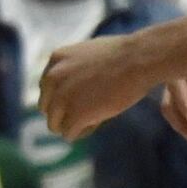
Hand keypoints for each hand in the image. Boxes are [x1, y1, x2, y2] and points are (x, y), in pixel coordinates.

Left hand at [37, 35, 158, 140]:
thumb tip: (76, 84)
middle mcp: (53, 77)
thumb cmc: (125, 56)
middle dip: (64, 113)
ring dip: (72, 125)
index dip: (63, 98)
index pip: (46, 89)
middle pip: (47, 108)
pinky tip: (96, 123)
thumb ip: (76, 68)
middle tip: (87, 113)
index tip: (81, 100)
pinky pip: (69, 133)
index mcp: (56, 60)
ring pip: (54, 124)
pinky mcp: (76, 114)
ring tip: (93, 118)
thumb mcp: (90, 54)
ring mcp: (62, 97)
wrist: (139, 60)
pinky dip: (81, 132)